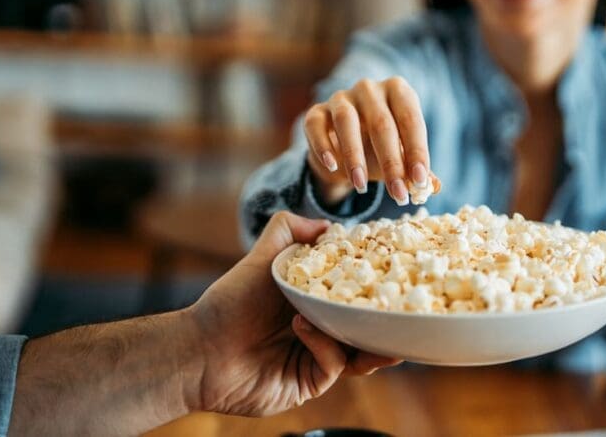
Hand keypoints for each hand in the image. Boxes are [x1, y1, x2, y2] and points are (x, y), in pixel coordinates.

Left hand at [185, 211, 399, 414]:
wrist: (200, 349)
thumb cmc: (229, 303)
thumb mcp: (263, 257)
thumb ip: (288, 230)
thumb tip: (327, 223)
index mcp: (317, 300)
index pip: (356, 292)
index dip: (376, 283)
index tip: (395, 268)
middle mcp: (323, 328)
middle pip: (366, 323)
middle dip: (386, 316)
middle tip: (405, 302)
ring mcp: (318, 357)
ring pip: (360, 350)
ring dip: (372, 338)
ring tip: (384, 325)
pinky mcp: (311, 382)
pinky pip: (333, 364)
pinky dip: (325, 344)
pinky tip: (304, 327)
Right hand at [303, 76, 433, 205]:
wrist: (344, 149)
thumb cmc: (381, 148)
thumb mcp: (402, 157)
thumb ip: (418, 169)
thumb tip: (434, 187)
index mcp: (398, 91)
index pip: (411, 119)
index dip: (417, 151)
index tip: (420, 180)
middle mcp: (369, 88)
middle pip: (381, 123)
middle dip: (391, 163)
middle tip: (397, 193)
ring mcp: (340, 97)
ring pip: (346, 120)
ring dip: (354, 156)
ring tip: (361, 185)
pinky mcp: (316, 112)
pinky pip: (316, 125)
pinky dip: (323, 147)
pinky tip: (333, 168)